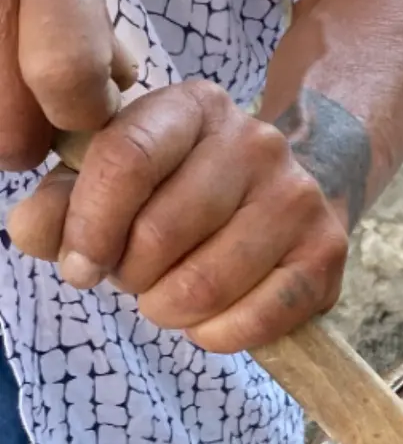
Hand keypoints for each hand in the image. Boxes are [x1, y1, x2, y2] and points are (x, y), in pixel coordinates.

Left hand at [5, 80, 349, 353]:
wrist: (294, 190)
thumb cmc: (187, 190)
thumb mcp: (121, 178)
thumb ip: (63, 204)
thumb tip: (35, 232)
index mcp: (194, 107)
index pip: (126, 159)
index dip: (90, 225)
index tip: (77, 267)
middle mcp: (256, 141)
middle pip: (161, 232)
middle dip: (131, 275)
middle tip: (136, 278)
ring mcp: (298, 197)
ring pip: (204, 285)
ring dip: (168, 310)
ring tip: (169, 299)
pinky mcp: (326, 253)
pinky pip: (252, 320)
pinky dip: (214, 336)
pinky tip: (208, 320)